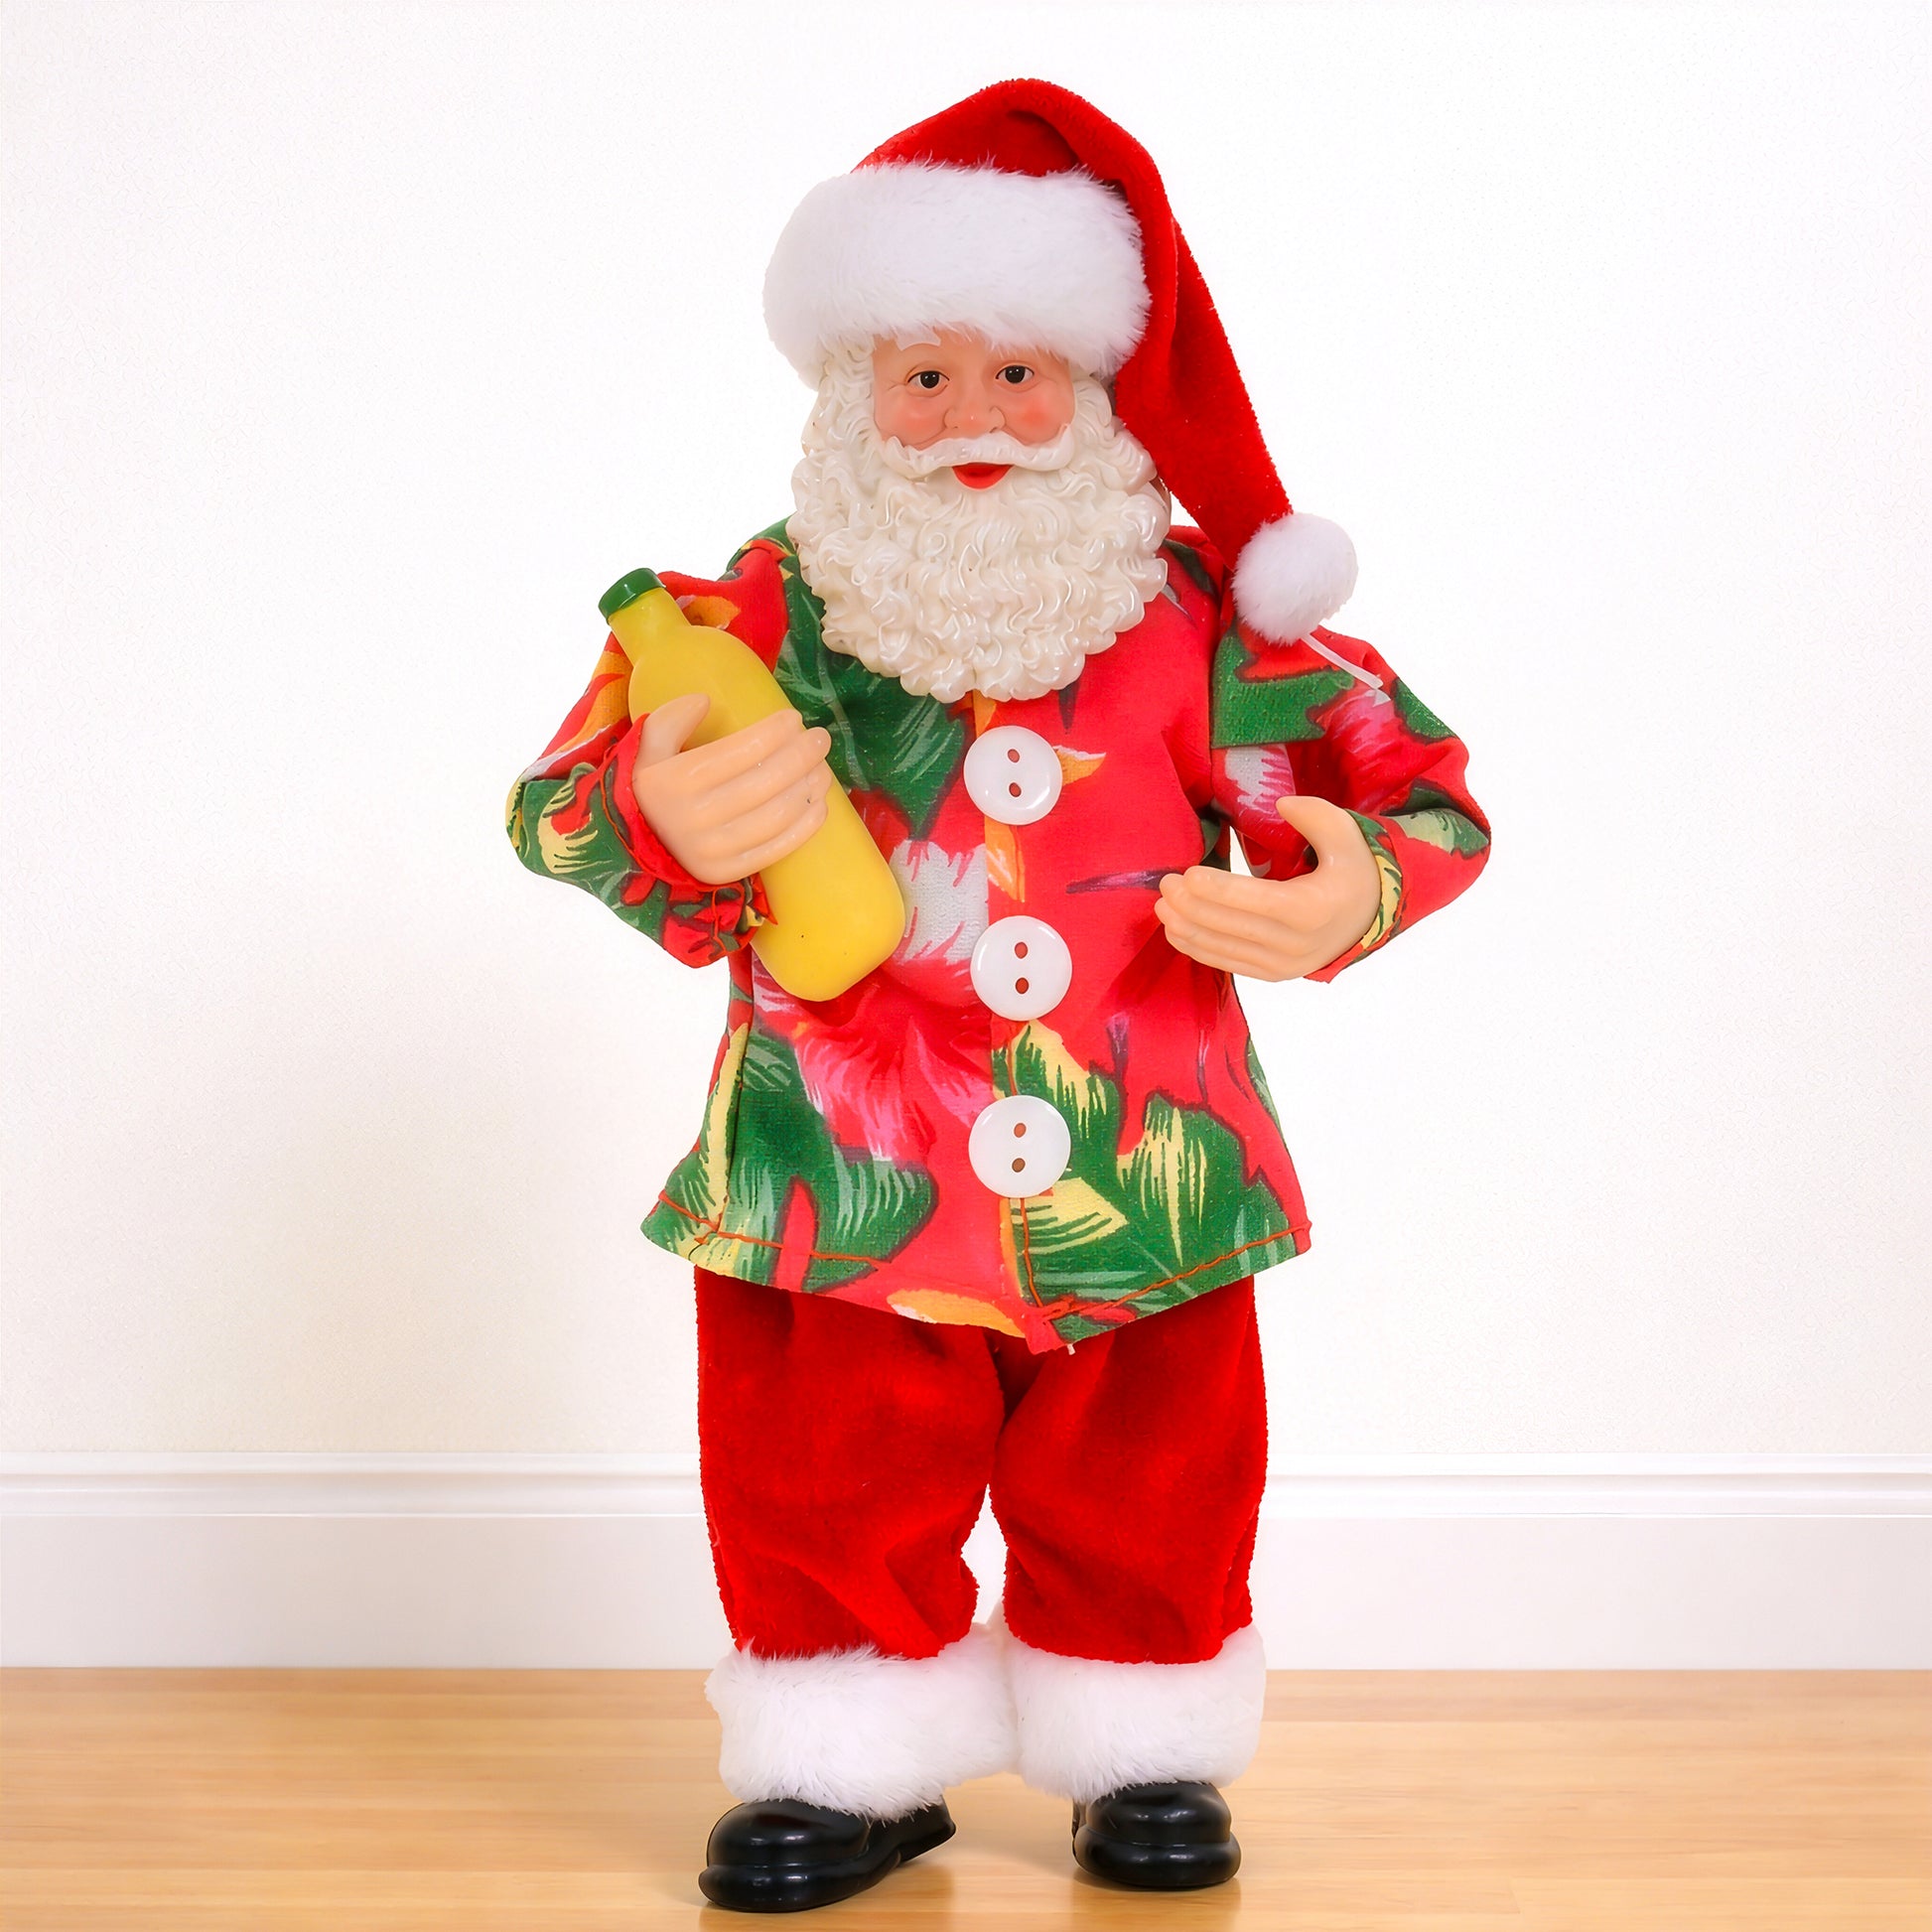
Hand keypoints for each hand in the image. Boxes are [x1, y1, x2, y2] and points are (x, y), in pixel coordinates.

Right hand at [631, 692, 833, 884]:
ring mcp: (713, 850)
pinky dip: (805, 826)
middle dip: (801, 756)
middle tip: (820, 738)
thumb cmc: (654, 788)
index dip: (774, 732)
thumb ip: (668, 720)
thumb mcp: (646, 750)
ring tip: (823, 768)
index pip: (739, 751)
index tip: (794, 718)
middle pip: (765, 783)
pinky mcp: (727, 873)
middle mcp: (695, 818)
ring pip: (776, 816)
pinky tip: (818, 804)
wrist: (639, 845)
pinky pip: (776, 849)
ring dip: (808, 788)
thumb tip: (704, 701)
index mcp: (676, 782)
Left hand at [1155, 795, 1380, 980]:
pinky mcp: (1271, 975)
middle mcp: (1295, 945)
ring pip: (1222, 949)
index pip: (1256, 901)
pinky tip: (1176, 929)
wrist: (1366, 919)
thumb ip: (1316, 816)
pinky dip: (1197, 948)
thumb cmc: (1351, 872)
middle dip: (1190, 906)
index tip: (1187, 875)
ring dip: (1186, 928)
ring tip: (1163, 904)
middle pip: (1231, 927)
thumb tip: (1281, 804)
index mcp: (1312, 909)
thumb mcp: (1346, 836)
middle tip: (1166, 883)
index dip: (1217, 890)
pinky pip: (1226, 964)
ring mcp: (1282, 966)